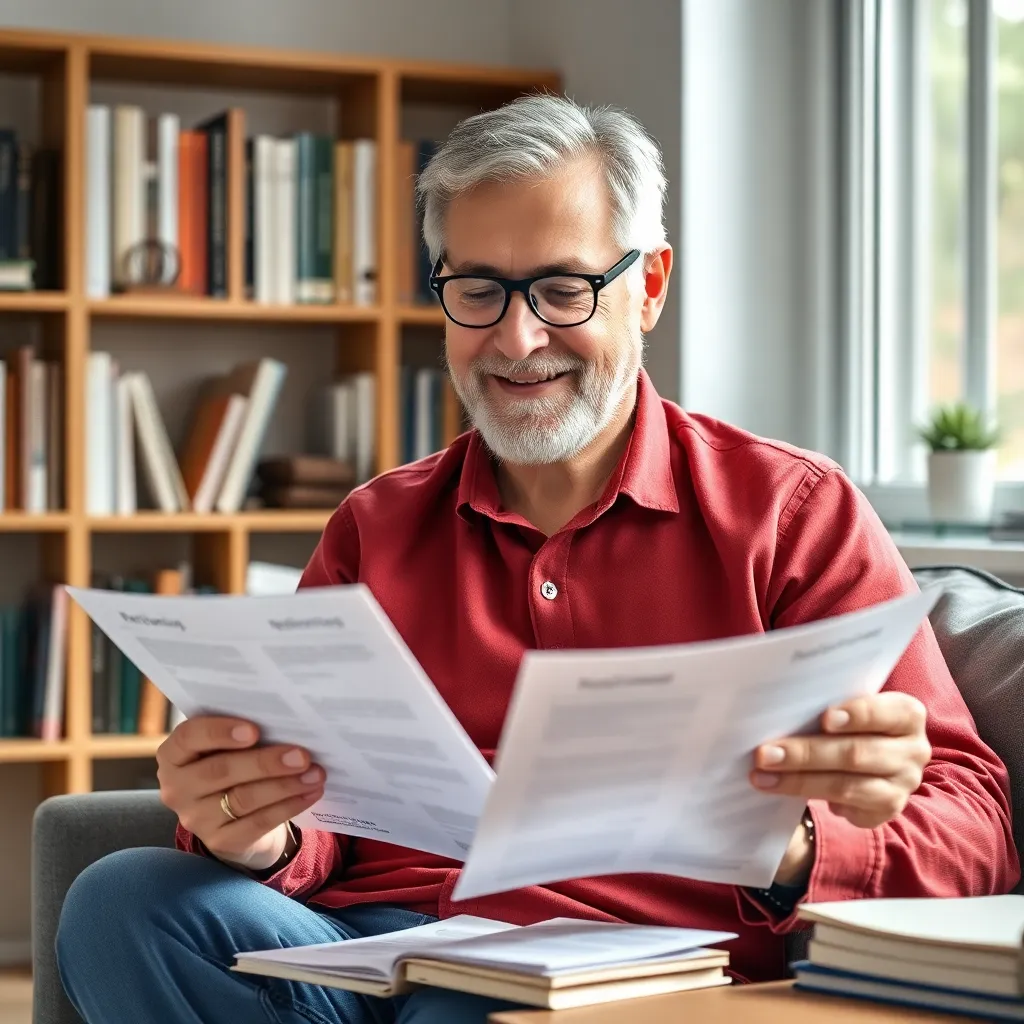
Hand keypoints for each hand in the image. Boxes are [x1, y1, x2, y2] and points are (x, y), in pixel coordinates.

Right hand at [156, 716, 324, 871]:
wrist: (234, 814)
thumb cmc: (234, 762)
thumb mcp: (227, 746)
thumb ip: (243, 731)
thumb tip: (286, 720)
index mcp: (174, 754)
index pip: (188, 737)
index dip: (219, 732)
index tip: (254, 730)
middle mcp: (177, 788)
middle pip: (221, 771)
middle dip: (265, 762)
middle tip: (302, 755)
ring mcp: (196, 818)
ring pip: (243, 798)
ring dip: (285, 785)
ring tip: (315, 773)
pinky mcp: (220, 841)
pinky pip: (258, 823)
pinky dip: (288, 806)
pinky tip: (311, 793)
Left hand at [750, 692, 930, 828]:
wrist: (870, 755)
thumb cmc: (851, 722)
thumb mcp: (847, 706)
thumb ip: (827, 705)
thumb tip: (778, 710)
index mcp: (907, 715)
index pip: (888, 713)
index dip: (858, 714)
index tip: (825, 718)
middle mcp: (913, 751)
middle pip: (856, 754)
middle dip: (806, 754)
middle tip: (765, 754)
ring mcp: (902, 785)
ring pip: (846, 786)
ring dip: (799, 781)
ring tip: (762, 776)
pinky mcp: (886, 810)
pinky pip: (848, 809)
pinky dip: (814, 800)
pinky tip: (784, 792)